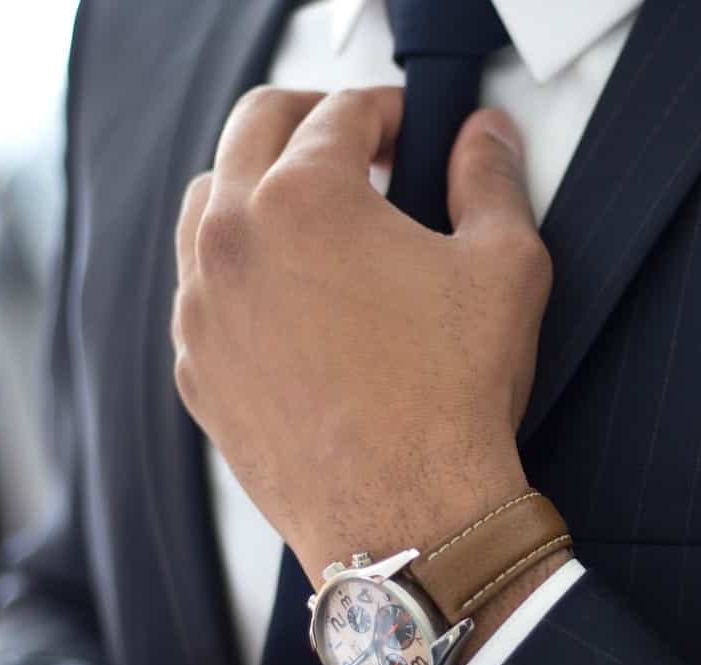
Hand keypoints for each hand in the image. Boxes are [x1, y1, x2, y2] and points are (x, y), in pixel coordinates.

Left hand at [171, 86, 551, 583]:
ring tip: (314, 215)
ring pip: (208, 204)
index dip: (387, 110)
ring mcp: (201, 308)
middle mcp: (232, 240)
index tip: (410, 129)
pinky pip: (200, 290)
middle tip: (358, 146)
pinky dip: (237, 269)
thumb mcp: (504, 267)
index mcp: (304, 197)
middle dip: (311, 121)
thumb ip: (492, 180)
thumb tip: (485, 137)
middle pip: (254, 129)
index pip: (339, 111)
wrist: (406, 518)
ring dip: (259, 187)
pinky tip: (288, 296)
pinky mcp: (195, 369)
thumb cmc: (454, 397)